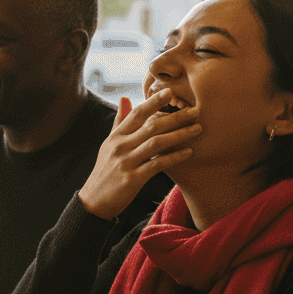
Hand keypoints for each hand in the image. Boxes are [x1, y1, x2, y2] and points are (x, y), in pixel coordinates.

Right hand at [78, 90, 200, 220]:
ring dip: (180, 134)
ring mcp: (126, 162)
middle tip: (196, 111)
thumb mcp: (108, 144)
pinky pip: (158, 164)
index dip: (154, 101)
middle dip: (176, 117)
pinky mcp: (133, 179)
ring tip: (198, 128)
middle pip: (151, 126)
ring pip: (157, 143)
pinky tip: (189, 152)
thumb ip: (119, 122)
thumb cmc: (105, 171)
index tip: (171, 92)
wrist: (94, 202)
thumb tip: (125, 98)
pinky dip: (175, 157)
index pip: (137, 114)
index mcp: (115, 137)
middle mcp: (120, 146)